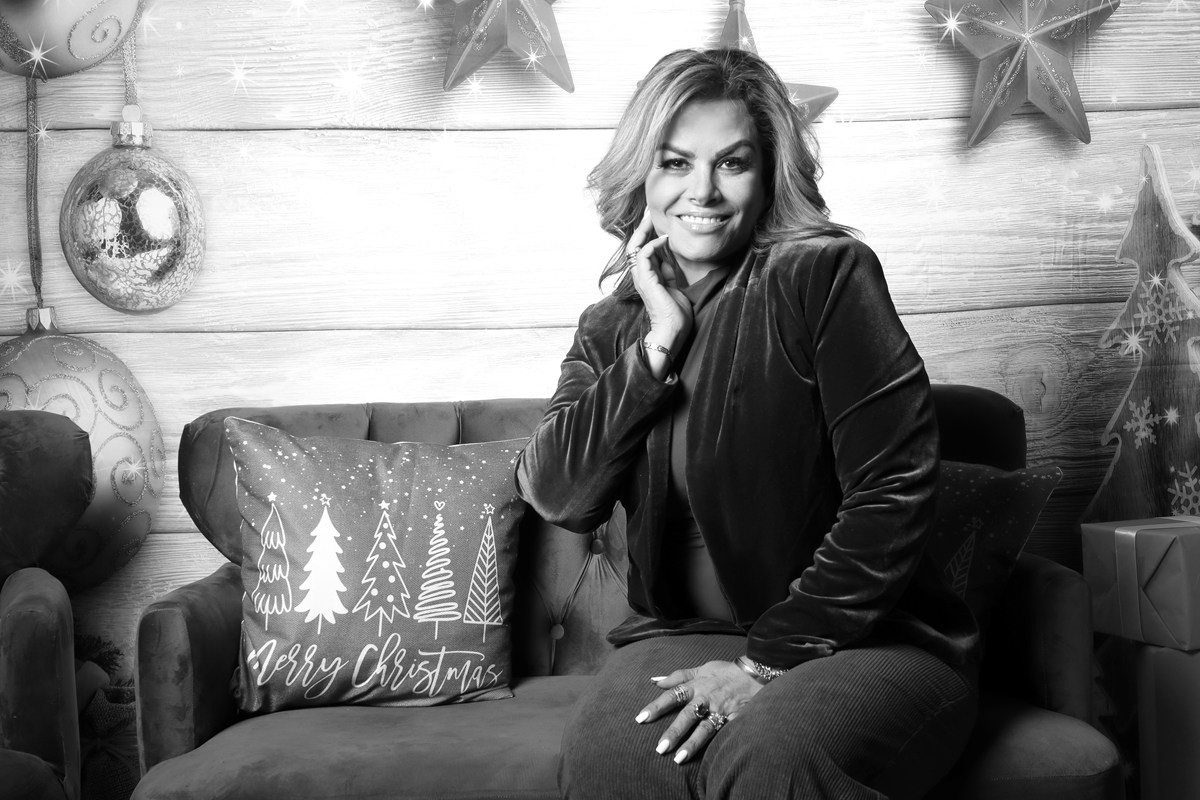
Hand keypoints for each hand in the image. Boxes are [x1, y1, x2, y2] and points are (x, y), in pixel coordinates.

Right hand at [627, 209, 692, 355]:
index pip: (642, 250)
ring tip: (652, 219)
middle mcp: (641, 276)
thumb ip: (668, 272)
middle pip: (634, 246)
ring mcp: (641, 278)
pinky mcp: (646, 281)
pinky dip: (653, 245)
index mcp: (647, 277)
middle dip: (641, 228)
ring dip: (643, 231)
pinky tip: (664, 239)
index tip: (654, 221)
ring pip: (635, 248)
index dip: (647, 235)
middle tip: (649, 213)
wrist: (672, 331)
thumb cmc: (674, 313)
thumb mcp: (673, 286)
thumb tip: (668, 257)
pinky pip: (643, 256)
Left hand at [635, 660, 762, 764]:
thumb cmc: (725, 672)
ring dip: (692, 743)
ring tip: (679, 758)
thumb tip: (655, 680)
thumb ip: (678, 676)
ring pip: (705, 728)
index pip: (671, 696)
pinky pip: (726, 732)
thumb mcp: (701, 669)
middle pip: (686, 715)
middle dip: (673, 732)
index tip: (641, 719)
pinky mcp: (736, 718)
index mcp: (696, 686)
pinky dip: (719, 742)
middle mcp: (706, 698)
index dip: (656, 707)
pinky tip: (712, 756)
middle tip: (660, 748)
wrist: (756, 673)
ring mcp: (721, 710)